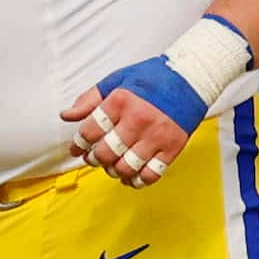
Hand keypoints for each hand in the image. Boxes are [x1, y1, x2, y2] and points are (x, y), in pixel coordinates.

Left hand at [64, 16, 250, 188]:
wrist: (191, 78)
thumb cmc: (152, 78)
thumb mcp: (117, 80)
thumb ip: (90, 99)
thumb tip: (67, 116)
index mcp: (121, 101)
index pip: (90, 130)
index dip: (79, 144)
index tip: (76, 148)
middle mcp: (138, 119)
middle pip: (106, 152)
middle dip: (94, 159)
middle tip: (93, 157)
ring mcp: (156, 136)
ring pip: (125, 167)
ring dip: (113, 171)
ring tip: (110, 165)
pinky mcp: (172, 148)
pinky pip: (150, 174)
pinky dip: (136, 181)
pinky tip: (130, 176)